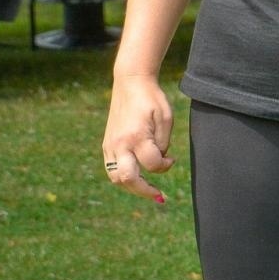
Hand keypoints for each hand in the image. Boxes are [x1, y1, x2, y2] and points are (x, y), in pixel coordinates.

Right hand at [102, 74, 173, 202]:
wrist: (130, 83)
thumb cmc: (152, 99)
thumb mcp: (165, 118)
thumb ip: (163, 143)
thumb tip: (159, 163)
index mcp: (137, 136)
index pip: (152, 164)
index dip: (165, 166)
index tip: (172, 159)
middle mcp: (120, 144)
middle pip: (128, 179)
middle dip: (145, 191)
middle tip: (159, 196)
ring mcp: (110, 145)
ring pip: (116, 178)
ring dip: (132, 187)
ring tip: (147, 188)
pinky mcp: (106, 144)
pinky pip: (111, 169)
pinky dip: (123, 177)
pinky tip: (136, 176)